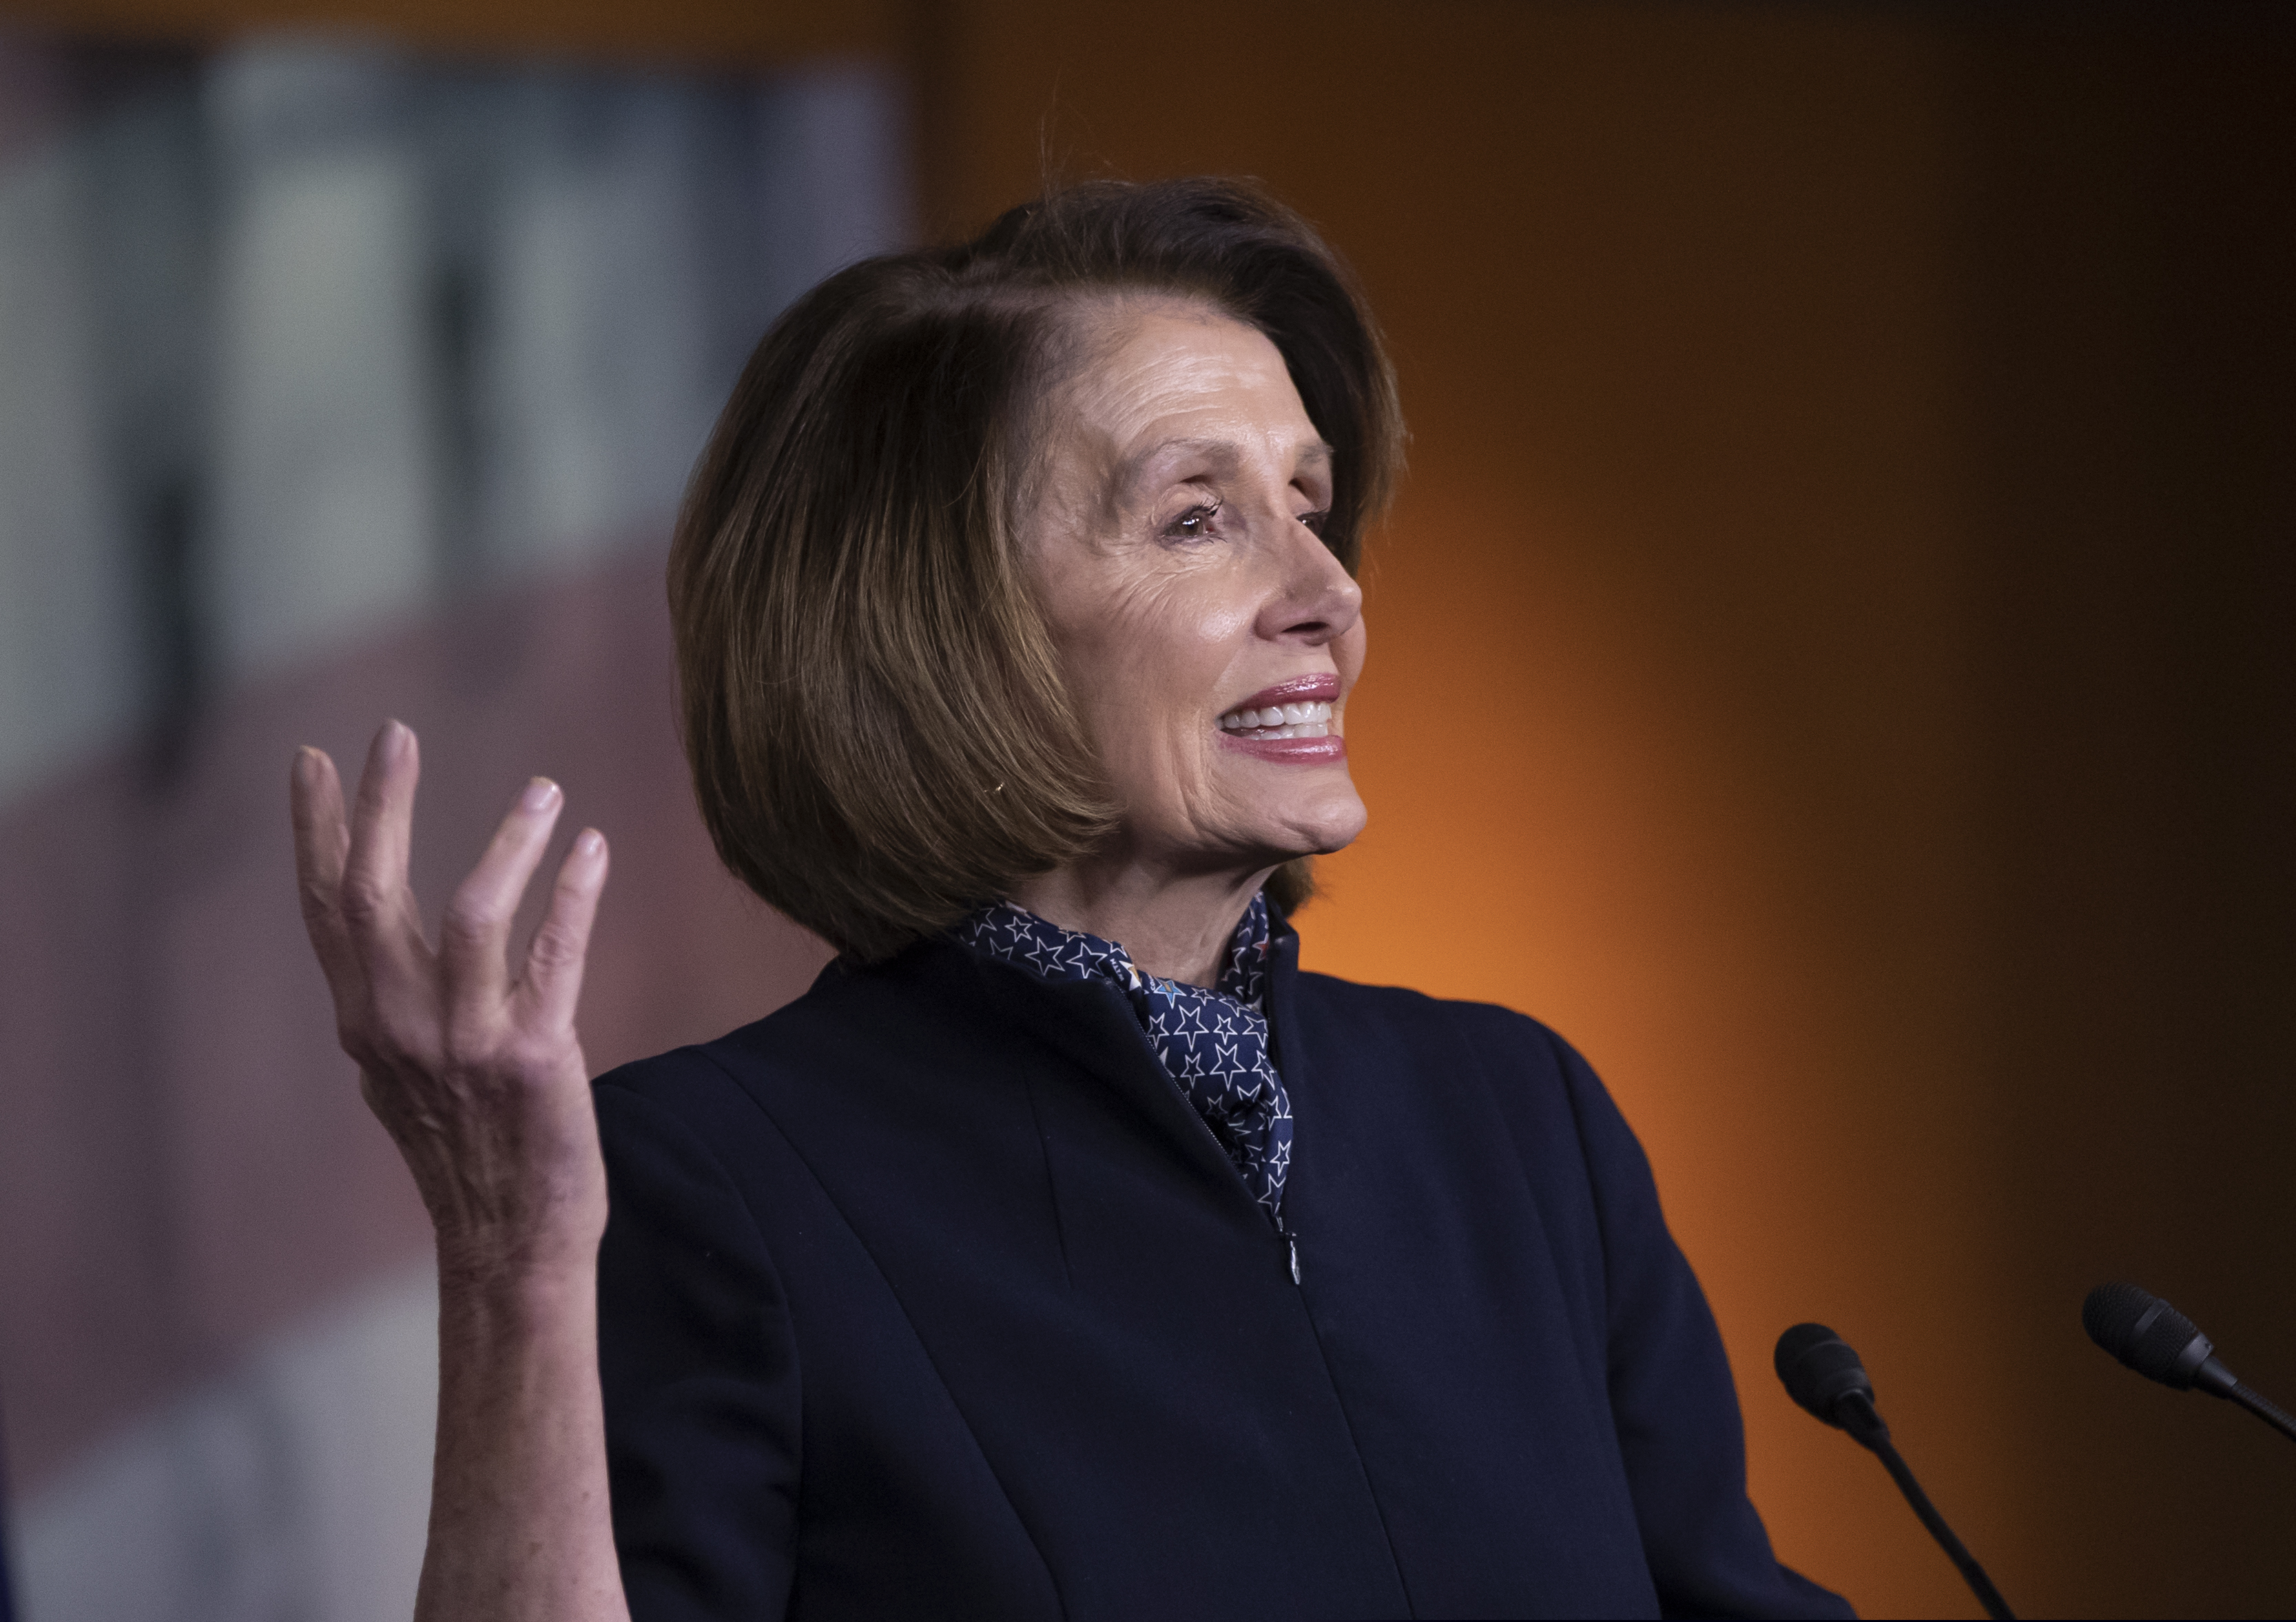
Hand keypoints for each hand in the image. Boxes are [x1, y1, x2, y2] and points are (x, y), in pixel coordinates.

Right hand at [292, 721, 611, 1284]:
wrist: (512, 1241)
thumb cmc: (468, 1154)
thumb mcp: (404, 1076)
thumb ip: (390, 1010)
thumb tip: (377, 958)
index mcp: (366, 1023)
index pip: (326, 908)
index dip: (317, 830)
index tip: (312, 758)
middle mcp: (400, 1028)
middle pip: (371, 895)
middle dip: (378, 808)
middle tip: (394, 732)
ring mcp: (464, 1044)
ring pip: (469, 914)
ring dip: (507, 842)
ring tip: (544, 788)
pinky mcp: (533, 1058)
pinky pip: (555, 957)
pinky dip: (574, 896)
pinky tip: (594, 850)